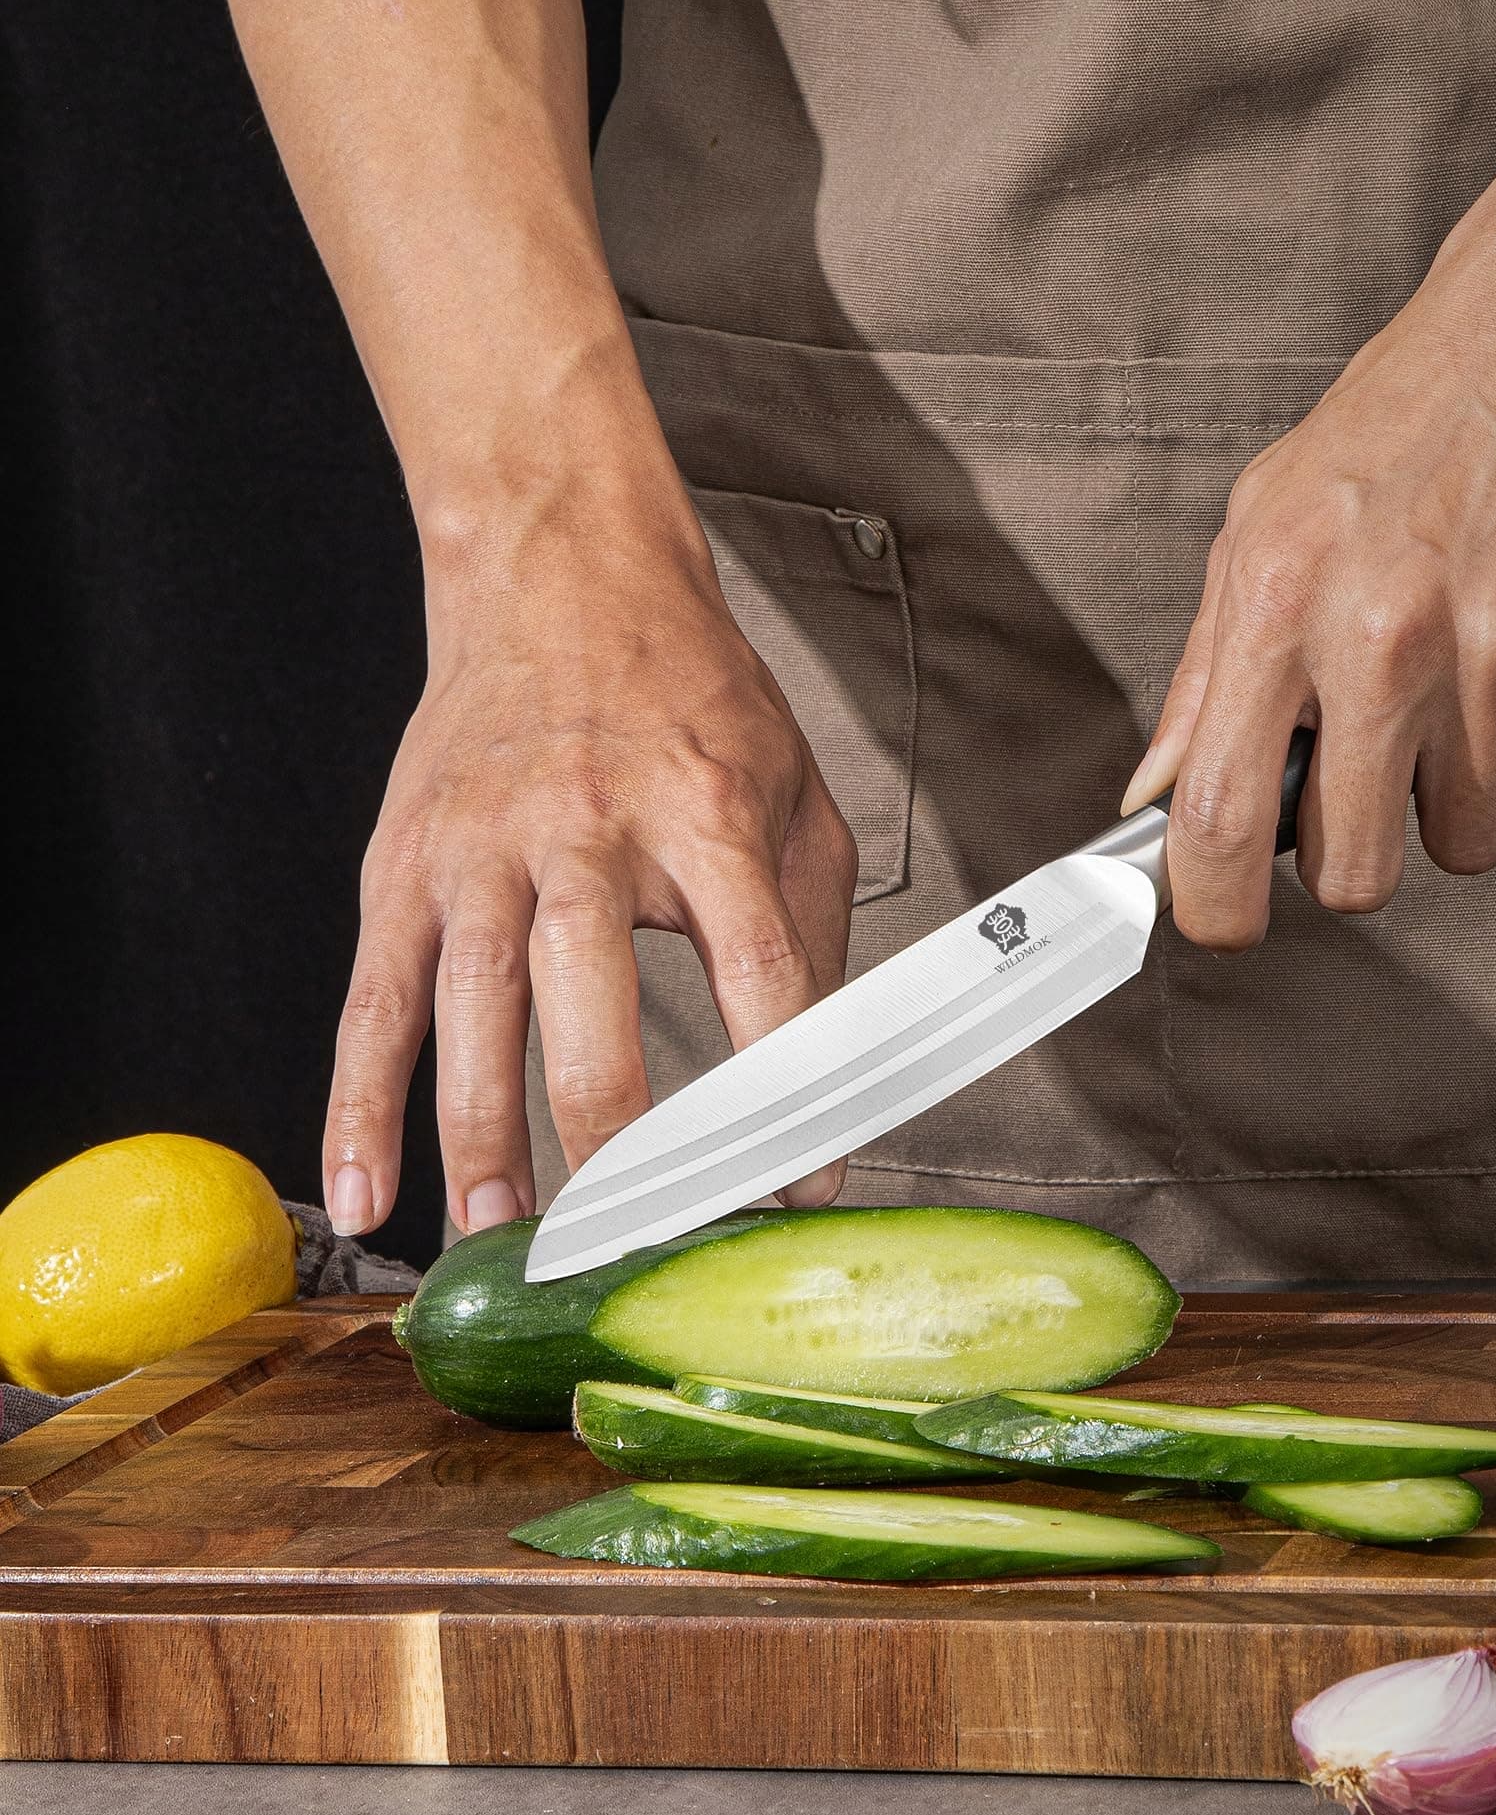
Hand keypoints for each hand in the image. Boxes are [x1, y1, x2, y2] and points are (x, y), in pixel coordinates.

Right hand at [324, 472, 859, 1236]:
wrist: (558, 574)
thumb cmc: (684, 692)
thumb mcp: (791, 787)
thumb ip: (810, 926)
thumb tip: (815, 1068)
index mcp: (702, 812)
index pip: (758, 974)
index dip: (782, 1088)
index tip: (798, 1177)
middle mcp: (584, 833)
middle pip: (596, 1012)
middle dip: (617, 1142)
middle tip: (635, 1237)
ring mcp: (481, 852)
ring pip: (474, 1019)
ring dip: (487, 1145)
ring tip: (507, 1239)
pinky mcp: (405, 867)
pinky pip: (374, 1003)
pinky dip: (362, 1105)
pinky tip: (369, 1188)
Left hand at [1124, 223, 1495, 949]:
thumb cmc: (1386, 436)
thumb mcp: (1254, 533)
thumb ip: (1203, 678)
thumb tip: (1157, 798)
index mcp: (1278, 610)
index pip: (1221, 816)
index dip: (1215, 907)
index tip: (1226, 923)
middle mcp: (1383, 636)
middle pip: (1358, 873)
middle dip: (1357, 857)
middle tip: (1364, 788)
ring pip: (1469, 839)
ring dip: (1455, 794)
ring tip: (1451, 690)